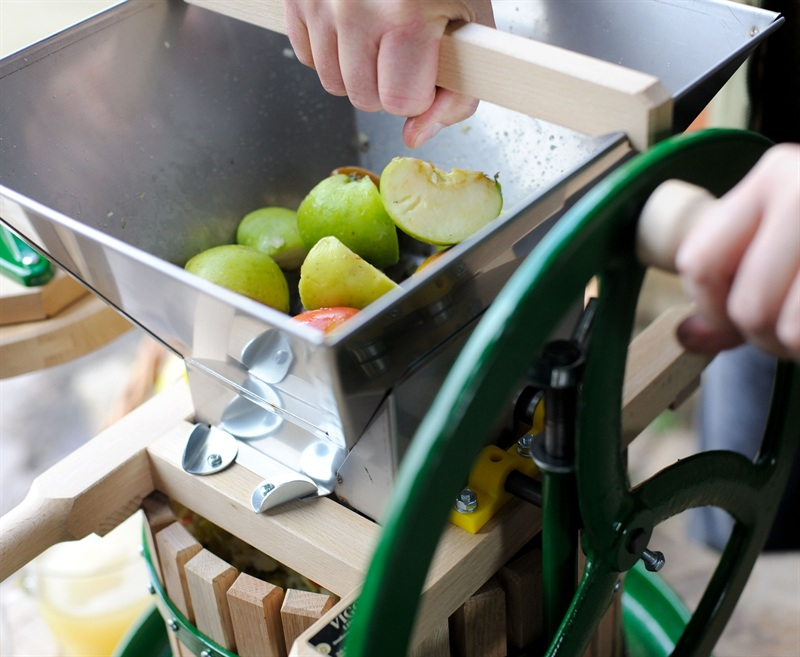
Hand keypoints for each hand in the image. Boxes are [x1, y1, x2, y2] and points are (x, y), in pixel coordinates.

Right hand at [284, 0, 494, 147]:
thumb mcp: (470, 25)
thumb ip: (456, 93)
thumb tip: (416, 136)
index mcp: (406, 15)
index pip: (399, 102)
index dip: (417, 95)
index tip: (425, 71)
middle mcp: (356, 7)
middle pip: (363, 99)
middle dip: (387, 86)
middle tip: (403, 52)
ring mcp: (321, 1)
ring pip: (332, 84)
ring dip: (358, 72)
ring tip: (379, 38)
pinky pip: (308, 57)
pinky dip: (330, 53)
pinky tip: (353, 28)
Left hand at [675, 143, 799, 360]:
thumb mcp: (785, 233)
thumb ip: (733, 281)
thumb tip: (688, 337)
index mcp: (774, 176)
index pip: (699, 262)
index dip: (709, 306)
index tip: (732, 315)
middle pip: (747, 307)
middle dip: (763, 338)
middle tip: (788, 331)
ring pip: (790, 330)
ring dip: (799, 347)